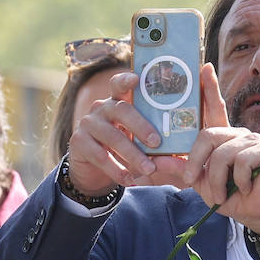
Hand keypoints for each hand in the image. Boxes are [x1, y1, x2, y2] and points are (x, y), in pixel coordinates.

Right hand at [67, 71, 167, 191]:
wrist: (92, 169)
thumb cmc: (123, 150)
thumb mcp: (136, 141)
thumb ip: (153, 139)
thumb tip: (181, 150)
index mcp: (118, 101)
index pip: (119, 84)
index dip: (126, 79)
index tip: (137, 78)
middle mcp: (101, 107)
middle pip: (122, 110)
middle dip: (141, 126)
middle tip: (157, 143)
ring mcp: (88, 123)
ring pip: (112, 136)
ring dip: (133, 155)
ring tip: (149, 169)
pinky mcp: (78, 141)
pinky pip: (100, 156)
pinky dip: (117, 170)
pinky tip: (130, 180)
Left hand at [182, 65, 259, 232]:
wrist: (254, 213)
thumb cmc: (227, 195)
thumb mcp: (199, 182)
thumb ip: (180, 169)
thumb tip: (155, 160)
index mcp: (222, 137)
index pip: (214, 107)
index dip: (209, 87)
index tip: (204, 67)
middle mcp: (237, 133)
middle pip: (208, 135)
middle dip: (196, 161)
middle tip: (193, 182)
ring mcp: (253, 139)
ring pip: (223, 154)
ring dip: (218, 180)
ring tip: (222, 195)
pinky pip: (242, 162)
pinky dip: (238, 181)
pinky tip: (244, 188)